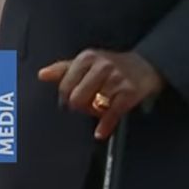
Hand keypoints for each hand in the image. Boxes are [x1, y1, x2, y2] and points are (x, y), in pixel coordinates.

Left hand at [38, 49, 164, 140]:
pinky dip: (105, 126)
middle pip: (76, 99)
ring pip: (93, 107)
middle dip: (81, 106)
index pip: (64, 86)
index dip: (67, 97)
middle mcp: (102, 66)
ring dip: (96, 112)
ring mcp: (116, 79)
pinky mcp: (129, 92)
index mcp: (88, 58)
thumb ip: (64, 69)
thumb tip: (42, 74)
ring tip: (102, 106)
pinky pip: (111, 114)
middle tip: (89, 103)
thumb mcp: (88, 61)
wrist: (147, 64)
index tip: (74, 98)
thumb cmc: (113, 65)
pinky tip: (101, 131)